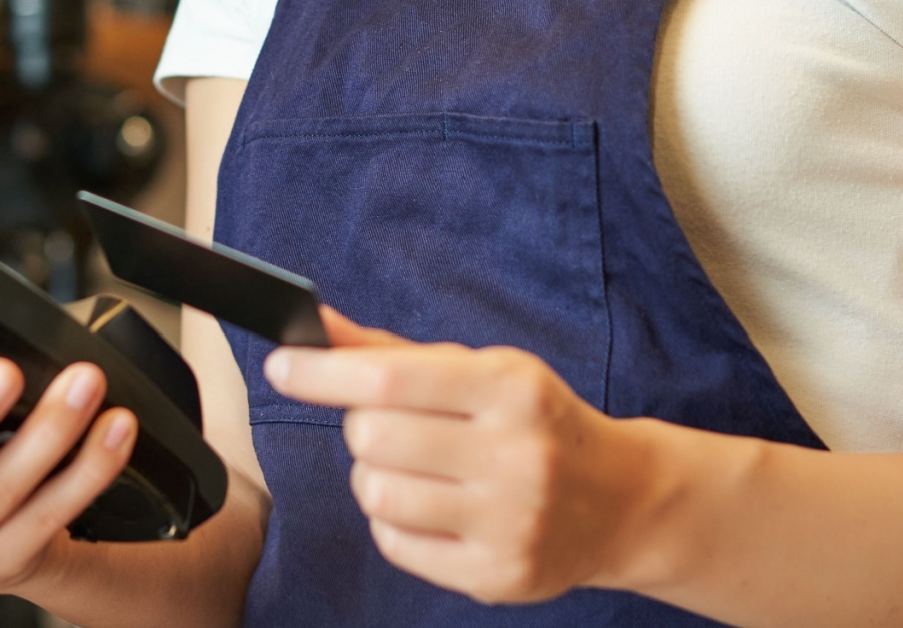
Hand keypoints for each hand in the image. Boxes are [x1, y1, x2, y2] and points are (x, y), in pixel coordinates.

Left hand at [265, 308, 662, 603]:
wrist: (620, 502)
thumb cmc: (533, 423)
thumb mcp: (481, 370)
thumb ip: (391, 352)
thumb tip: (311, 326)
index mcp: (511, 388)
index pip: (390, 378)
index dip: (322, 373)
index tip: (282, 365)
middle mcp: (516, 455)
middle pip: (374, 437)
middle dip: (362, 427)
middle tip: (389, 426)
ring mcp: (510, 522)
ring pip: (377, 494)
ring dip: (374, 477)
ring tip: (410, 468)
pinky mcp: (499, 576)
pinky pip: (396, 545)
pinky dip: (394, 523)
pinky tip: (431, 507)